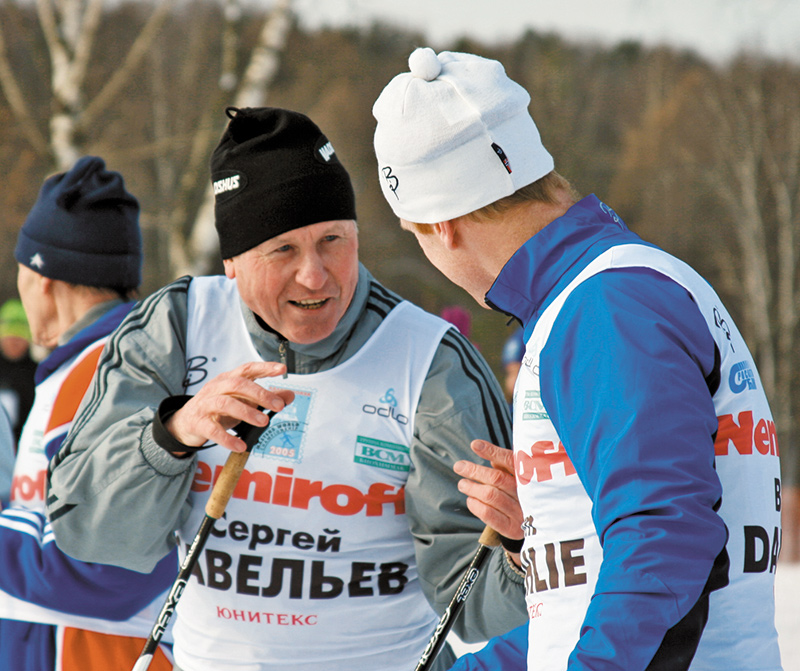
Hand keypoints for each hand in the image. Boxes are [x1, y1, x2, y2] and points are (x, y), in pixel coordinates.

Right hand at [165, 361, 293, 452]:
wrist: (185, 423)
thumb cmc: (218, 410)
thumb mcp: (242, 401)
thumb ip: (266, 398)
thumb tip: (290, 396)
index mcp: (229, 379)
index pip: (247, 369)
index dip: (265, 368)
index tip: (282, 369)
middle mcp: (217, 388)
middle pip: (238, 385)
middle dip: (260, 394)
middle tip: (278, 406)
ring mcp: (205, 404)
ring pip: (225, 403)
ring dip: (247, 412)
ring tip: (264, 422)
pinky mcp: (198, 423)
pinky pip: (213, 430)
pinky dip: (228, 438)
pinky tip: (241, 446)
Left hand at [454, 439, 522, 564]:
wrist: (538, 526)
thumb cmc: (523, 495)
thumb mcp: (519, 478)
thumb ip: (505, 465)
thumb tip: (484, 451)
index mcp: (530, 477)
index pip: (510, 461)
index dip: (492, 452)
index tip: (474, 445)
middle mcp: (527, 494)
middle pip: (496, 478)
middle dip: (474, 471)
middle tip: (459, 467)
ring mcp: (520, 511)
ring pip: (490, 496)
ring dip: (472, 488)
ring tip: (462, 484)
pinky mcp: (512, 528)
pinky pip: (488, 514)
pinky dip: (475, 505)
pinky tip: (470, 499)